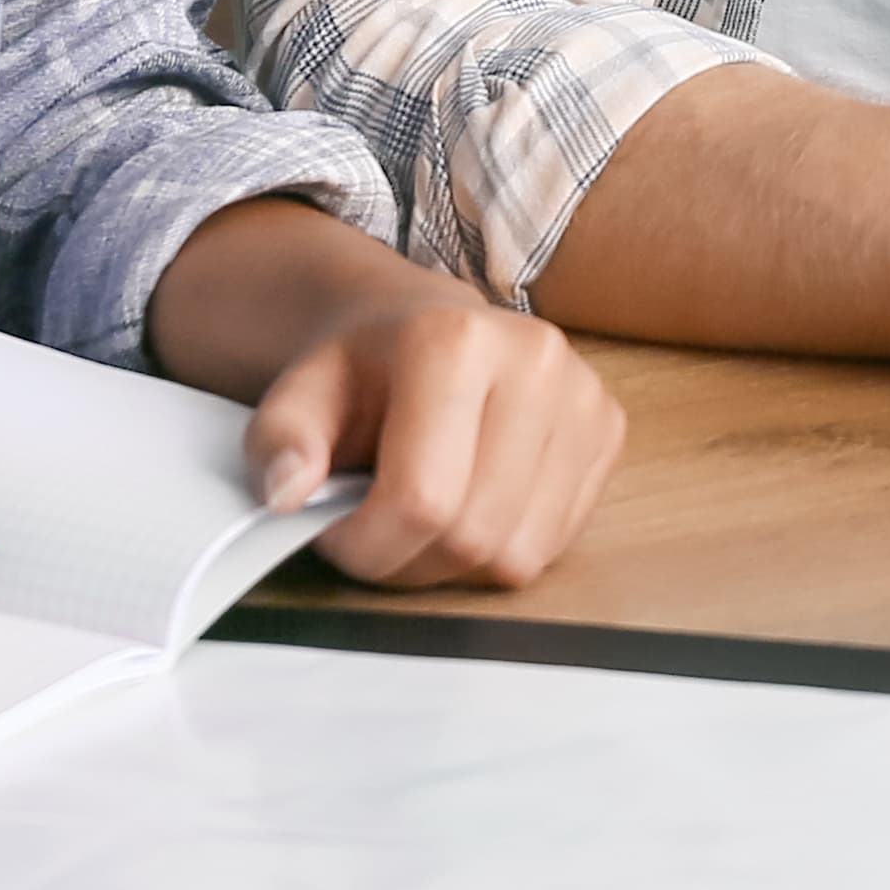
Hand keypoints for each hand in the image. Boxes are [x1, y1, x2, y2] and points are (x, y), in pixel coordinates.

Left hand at [244, 292, 625, 588]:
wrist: (423, 326)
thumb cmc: (362, 368)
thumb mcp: (297, 394)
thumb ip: (280, 441)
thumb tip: (288, 493)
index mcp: (454, 339)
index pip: (422, 499)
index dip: (368, 546)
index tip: (335, 535)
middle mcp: (534, 357)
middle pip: (473, 534)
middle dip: (408, 562)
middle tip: (374, 533)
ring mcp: (583, 394)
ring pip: (518, 554)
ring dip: (455, 563)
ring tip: (421, 516)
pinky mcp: (608, 430)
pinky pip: (553, 545)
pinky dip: (501, 547)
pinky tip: (470, 501)